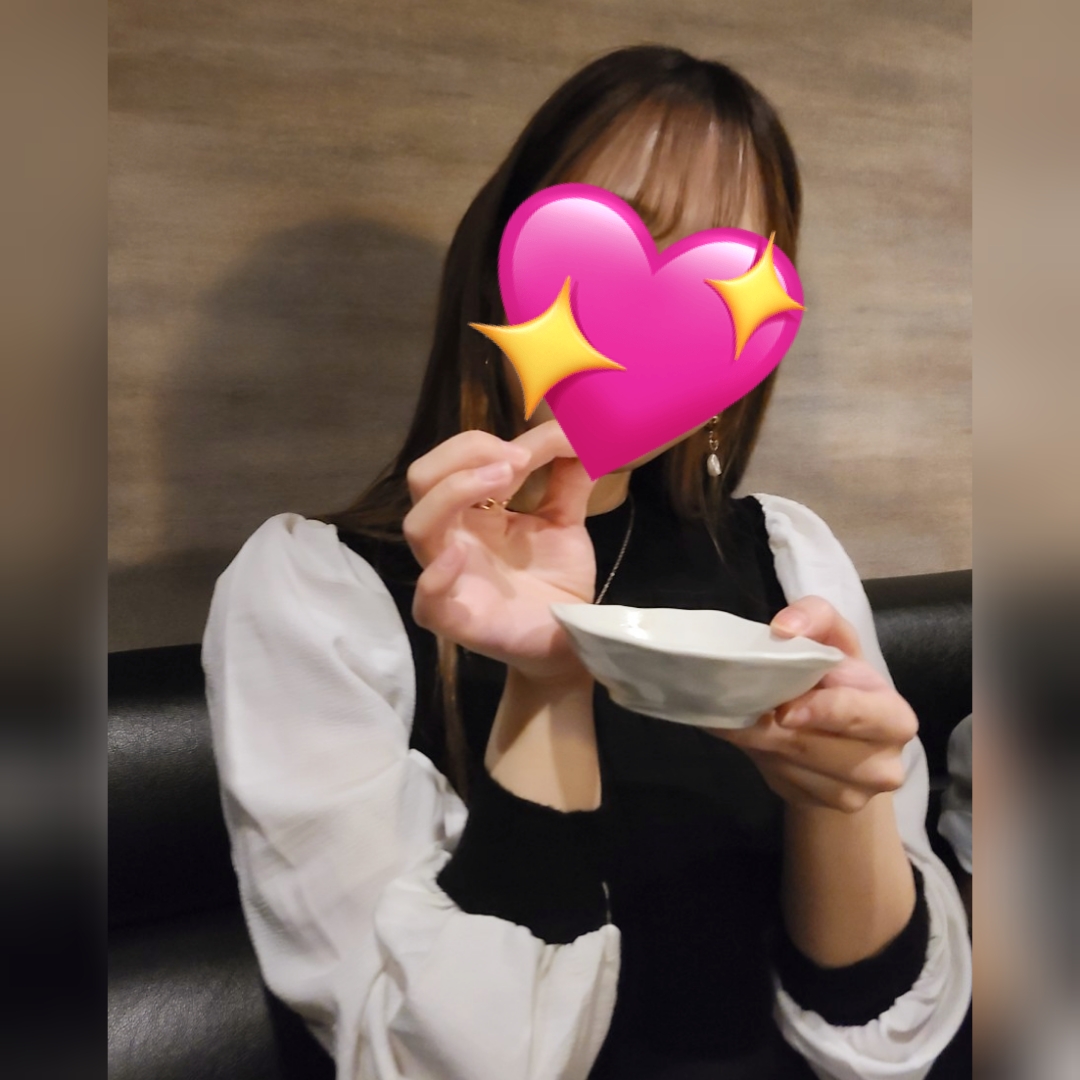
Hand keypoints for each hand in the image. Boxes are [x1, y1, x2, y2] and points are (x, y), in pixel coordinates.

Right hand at [403, 421, 596, 683]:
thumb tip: (584, 432)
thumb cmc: (555, 581)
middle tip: (516, 460)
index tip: (545, 443)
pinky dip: (437, 573)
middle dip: (464, 455)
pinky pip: (426, 598)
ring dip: (456, 491)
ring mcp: (448, 577)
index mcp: (472, 513)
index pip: (455, 459)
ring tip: (504, 480)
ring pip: (417, 525)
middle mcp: (452, 537)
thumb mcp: (565, 522)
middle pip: (421, 478)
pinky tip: (460, 554)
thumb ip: (569, 480)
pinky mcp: (454, 619)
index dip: (489, 441)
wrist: (569, 640)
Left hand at [712, 596, 918, 812]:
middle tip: (743, 708)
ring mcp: (859, 793)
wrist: (836, 734)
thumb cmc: (835, 679)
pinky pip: (787, 784)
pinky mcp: (830, 807)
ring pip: (795, 768)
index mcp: (894, 717)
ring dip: (762, 744)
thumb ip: (815, 617)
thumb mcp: (832, 639)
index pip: (857, 714)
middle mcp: (886, 763)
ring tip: (745, 719)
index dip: (819, 711)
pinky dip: (764, 760)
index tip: (783, 710)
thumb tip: (785, 628)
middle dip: (774, 728)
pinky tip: (758, 742)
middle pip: (816, 747)